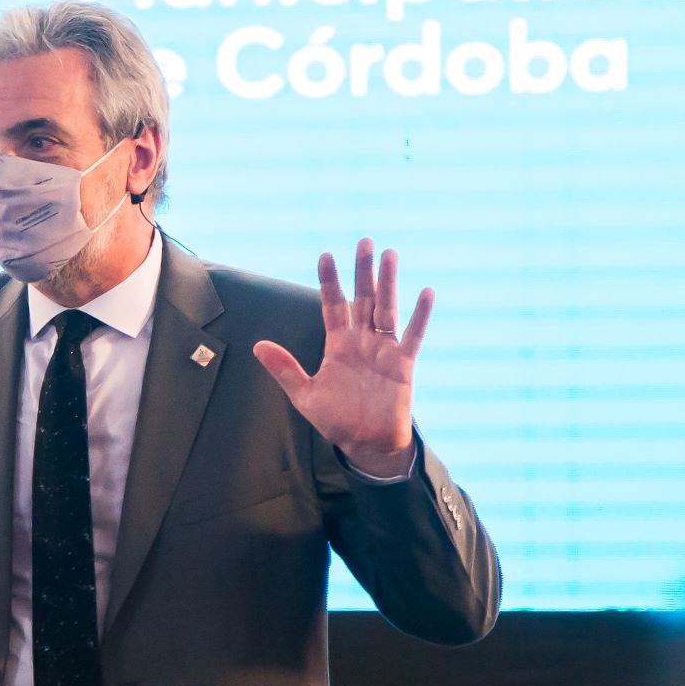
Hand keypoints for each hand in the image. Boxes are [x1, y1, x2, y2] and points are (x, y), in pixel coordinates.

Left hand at [251, 238, 430, 476]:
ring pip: (387, 308)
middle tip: (364, 241)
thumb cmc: (337, 420)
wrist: (366, 444)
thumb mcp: (305, 395)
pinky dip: (419, 315)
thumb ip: (285, 369)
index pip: (333, 305)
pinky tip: (425, 292)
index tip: (326, 255)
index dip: (329, 282)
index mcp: (338, 345)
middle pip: (363, 298)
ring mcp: (384, 349)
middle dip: (362, 271)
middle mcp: (362, 341)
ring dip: (389, 282)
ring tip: (390, 254)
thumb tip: (259, 345)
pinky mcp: (403, 363)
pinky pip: (412, 335)